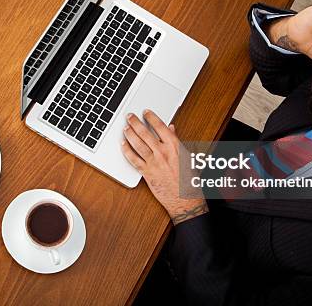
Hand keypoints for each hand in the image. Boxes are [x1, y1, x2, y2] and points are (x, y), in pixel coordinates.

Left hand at [121, 110, 207, 224]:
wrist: (185, 199)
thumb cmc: (188, 180)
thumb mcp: (187, 156)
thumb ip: (177, 141)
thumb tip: (171, 129)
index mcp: (175, 147)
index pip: (160, 126)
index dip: (151, 117)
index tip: (146, 112)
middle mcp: (163, 153)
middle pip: (145, 133)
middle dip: (136, 123)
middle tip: (130, 116)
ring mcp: (154, 163)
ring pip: (138, 144)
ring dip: (130, 134)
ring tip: (126, 128)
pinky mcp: (147, 173)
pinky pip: (133, 159)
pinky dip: (127, 151)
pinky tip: (123, 145)